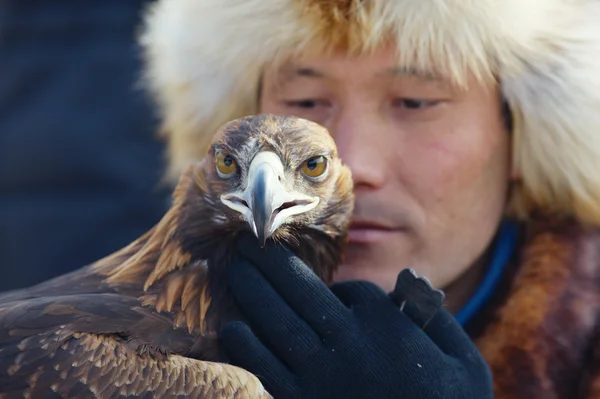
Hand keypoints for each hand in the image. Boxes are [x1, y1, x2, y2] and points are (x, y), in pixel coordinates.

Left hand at [219, 232, 493, 398]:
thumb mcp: (464, 362)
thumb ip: (434, 318)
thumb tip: (406, 283)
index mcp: (387, 327)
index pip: (352, 290)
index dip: (340, 287)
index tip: (335, 293)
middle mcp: (348, 344)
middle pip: (301, 290)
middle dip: (272, 262)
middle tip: (248, 242)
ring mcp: (320, 376)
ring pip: (277, 322)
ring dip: (252, 291)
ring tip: (236, 268)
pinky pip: (265, 368)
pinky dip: (245, 346)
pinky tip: (231, 328)